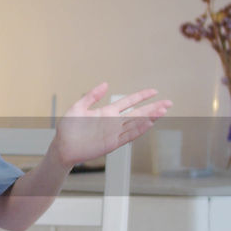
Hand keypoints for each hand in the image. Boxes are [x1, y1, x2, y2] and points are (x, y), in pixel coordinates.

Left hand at [51, 83, 171, 167]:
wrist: (63, 147)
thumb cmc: (68, 129)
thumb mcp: (78, 108)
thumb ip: (91, 96)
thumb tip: (105, 84)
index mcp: (106, 112)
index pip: (128, 102)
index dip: (141, 96)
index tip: (154, 91)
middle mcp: (113, 122)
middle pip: (137, 113)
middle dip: (153, 108)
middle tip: (168, 103)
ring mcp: (114, 133)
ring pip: (136, 124)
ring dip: (150, 118)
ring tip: (163, 111)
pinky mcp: (112, 143)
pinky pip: (128, 135)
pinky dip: (139, 130)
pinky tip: (149, 123)